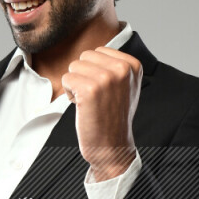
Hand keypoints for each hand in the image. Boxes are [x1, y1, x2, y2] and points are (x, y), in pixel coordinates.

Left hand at [61, 47, 141, 179]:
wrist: (112, 147)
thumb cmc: (113, 117)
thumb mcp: (124, 86)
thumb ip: (115, 66)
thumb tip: (95, 51)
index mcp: (133, 65)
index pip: (99, 51)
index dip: (95, 71)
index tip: (105, 91)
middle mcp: (122, 69)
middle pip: (85, 56)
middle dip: (84, 75)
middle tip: (95, 97)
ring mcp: (106, 78)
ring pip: (74, 66)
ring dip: (76, 84)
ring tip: (89, 102)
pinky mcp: (90, 90)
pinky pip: (66, 78)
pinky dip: (68, 93)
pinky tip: (81, 107)